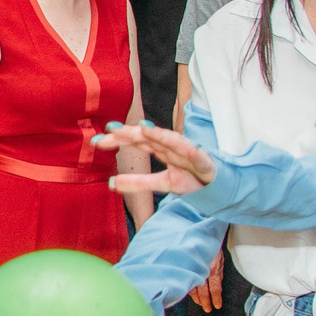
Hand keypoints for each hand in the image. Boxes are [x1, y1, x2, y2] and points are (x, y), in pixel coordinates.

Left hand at [100, 122, 215, 196]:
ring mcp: (187, 151)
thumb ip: (139, 182)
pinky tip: (173, 142)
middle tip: (109, 129)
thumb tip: (111, 184)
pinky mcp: (202, 160)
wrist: (219, 186)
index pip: (137, 141)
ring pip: (169, 139)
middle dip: (130, 132)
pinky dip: (183, 145)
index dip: (119, 139)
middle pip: (148, 136)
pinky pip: (192, 151)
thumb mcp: (162, 183)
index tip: (97, 141)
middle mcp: (171, 146)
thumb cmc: (192, 179)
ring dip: (156, 133)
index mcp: (161, 149)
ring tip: (140, 128)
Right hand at [189, 250, 223, 313]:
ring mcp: (193, 270)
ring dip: (197, 298)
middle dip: (205, 302)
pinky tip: (192, 294)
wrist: (202, 235)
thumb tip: (217, 287)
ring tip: (200, 303)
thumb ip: (218, 274)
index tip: (217, 306)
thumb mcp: (220, 260)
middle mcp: (203, 271)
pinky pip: (187, 282)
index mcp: (213, 269)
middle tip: (207, 309)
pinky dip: (190, 289)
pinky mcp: (186, 268)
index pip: (215, 289)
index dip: (216, 299)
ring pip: (193, 288)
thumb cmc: (212, 248)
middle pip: (203, 292)